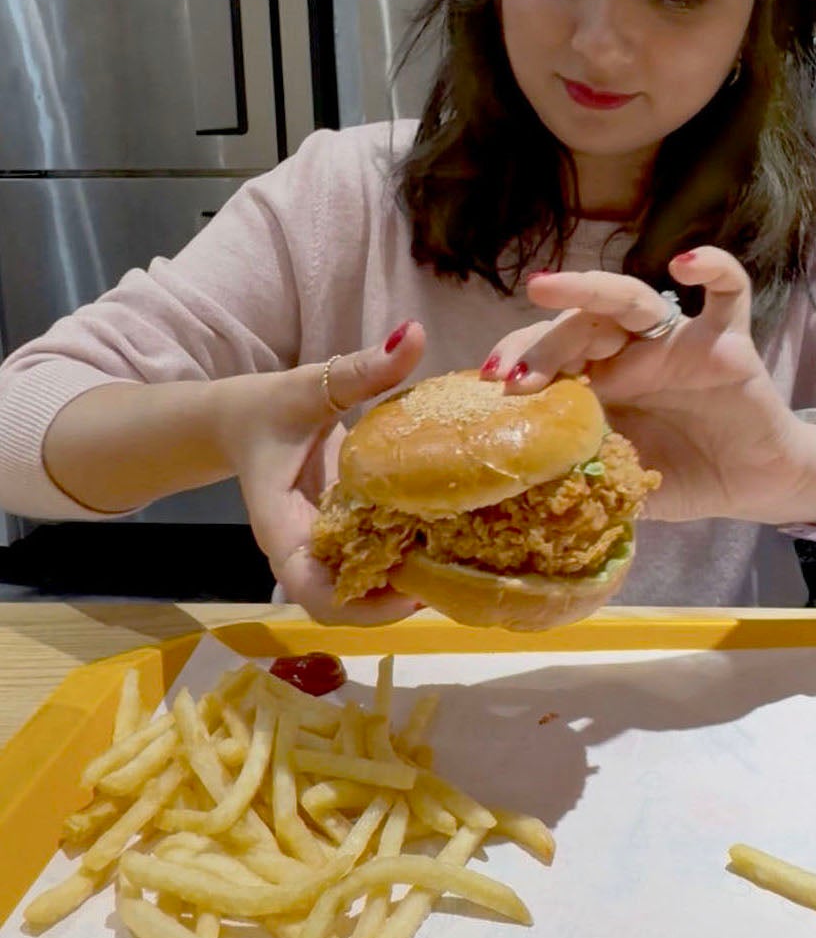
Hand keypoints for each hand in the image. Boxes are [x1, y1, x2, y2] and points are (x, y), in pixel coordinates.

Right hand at [216, 323, 425, 623]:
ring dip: (399, 585)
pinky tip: (439, 539)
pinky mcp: (337, 533)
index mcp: (282, 525)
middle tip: (447, 577)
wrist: (242, 418)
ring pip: (355, 587)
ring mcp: (320, 543)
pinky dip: (398, 559)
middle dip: (389, 602)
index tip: (408, 591)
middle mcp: (301, 545)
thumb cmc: (269, 407)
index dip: (356, 604)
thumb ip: (362, 368)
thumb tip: (411, 333)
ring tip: (452, 562)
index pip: (309, 587)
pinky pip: (365, 561)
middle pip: (339, 601)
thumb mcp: (312, 385)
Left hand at [482, 252, 815, 524]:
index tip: (488, 380)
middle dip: (542, 343)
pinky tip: (685, 265)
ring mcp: (679, 339)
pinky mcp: (728, 342)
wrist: (751, 485)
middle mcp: (633, 349)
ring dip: (587, 290)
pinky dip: (713, 267)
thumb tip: (515, 488)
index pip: (550, 350)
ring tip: (545, 287)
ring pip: (632, 300)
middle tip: (512, 376)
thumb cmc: (681, 474)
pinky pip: (729, 290)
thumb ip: (577, 472)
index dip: (518, 357)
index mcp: (600, 378)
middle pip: (581, 323)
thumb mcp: (617, 476)